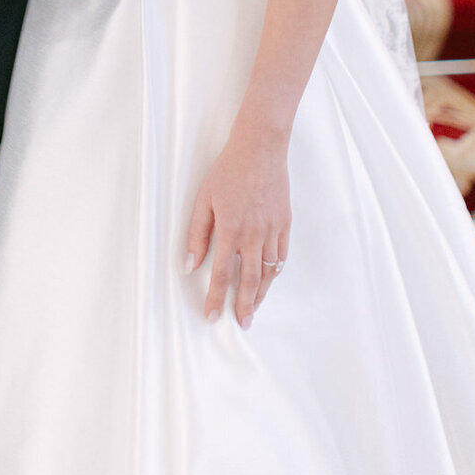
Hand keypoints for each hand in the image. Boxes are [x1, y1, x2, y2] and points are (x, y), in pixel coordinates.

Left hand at [184, 124, 290, 328]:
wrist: (260, 149)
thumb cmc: (228, 171)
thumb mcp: (203, 200)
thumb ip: (197, 234)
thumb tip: (190, 265)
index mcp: (230, 230)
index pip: (222, 274)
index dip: (216, 298)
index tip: (211, 316)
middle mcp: (254, 235)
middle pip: (249, 280)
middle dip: (243, 306)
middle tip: (241, 325)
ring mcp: (273, 230)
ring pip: (268, 272)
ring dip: (260, 294)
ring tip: (253, 310)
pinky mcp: (285, 223)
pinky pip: (282, 256)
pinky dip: (275, 273)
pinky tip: (269, 281)